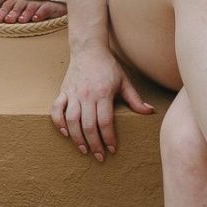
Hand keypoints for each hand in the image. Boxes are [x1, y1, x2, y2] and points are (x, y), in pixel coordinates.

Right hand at [50, 42, 153, 160]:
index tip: (112, 150)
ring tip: (84, 150)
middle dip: (94, 144)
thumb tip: (149, 112)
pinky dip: (58, 123)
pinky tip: (65, 133)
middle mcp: (87, 95)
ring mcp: (73, 93)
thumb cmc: (108, 66)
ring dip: (77, 138)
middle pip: (88, 125)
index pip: (105, 121)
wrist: (88, 49)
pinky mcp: (63, 91)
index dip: (108, 138)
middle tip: (99, 157)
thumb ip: (135, 99)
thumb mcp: (124, 81)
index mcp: (103, 93)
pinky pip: (56, 110)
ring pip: (72, 120)